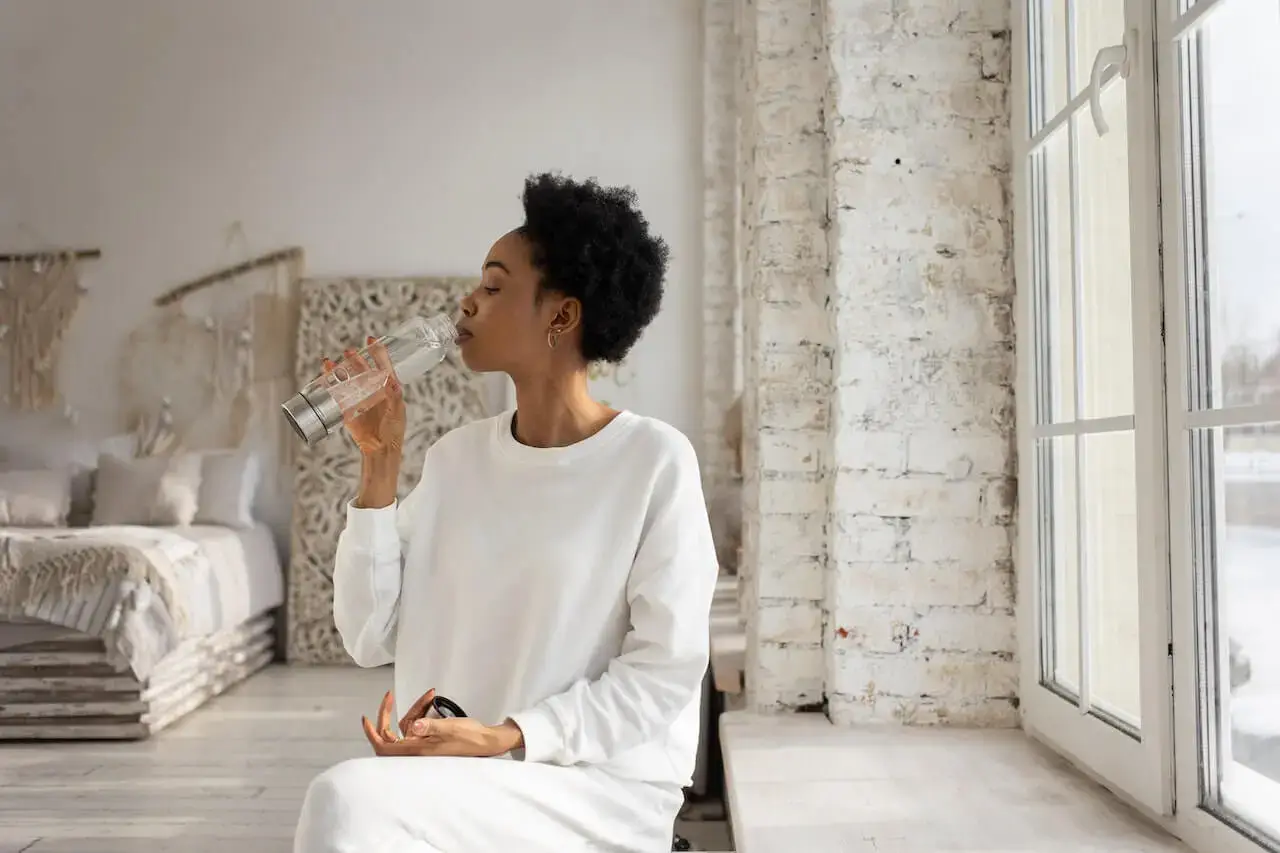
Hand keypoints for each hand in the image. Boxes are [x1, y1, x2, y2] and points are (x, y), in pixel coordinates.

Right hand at [322, 337, 405, 456]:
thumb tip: (393, 382)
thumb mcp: (397, 413)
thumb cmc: (393, 432)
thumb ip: (395, 398)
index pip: (383, 366)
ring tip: (330, 363)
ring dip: (339, 370)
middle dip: (355, 359)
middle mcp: (372, 391)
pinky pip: (337, 396)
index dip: (378, 353)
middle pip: (363, 370)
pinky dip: (329, 387)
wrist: (380, 450)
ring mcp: (359, 399)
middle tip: (348, 351)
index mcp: (387, 389)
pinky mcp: (347, 410)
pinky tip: (323, 379)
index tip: (371, 340)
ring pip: (348, 380)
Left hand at [361, 690, 523, 757]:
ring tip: (430, 695)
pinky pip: (418, 725)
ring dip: (414, 708)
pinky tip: (432, 700)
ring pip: (406, 726)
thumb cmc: (471, 737)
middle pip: (390, 735)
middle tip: (390, 696)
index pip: (384, 746)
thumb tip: (413, 726)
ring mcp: (423, 746)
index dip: (372, 734)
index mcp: (417, 751)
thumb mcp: (451, 728)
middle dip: (388, 714)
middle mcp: (416, 750)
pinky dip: (422, 712)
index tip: (366, 718)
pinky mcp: (430, 741)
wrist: (487, 742)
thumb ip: (431, 726)